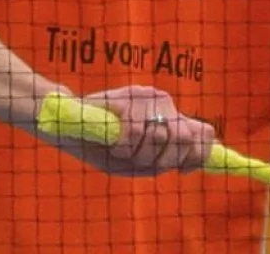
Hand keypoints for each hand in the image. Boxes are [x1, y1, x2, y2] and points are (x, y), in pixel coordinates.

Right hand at [41, 85, 214, 176]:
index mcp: (168, 116)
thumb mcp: (137, 156)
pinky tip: (112, 143)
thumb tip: (198, 157)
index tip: (183, 170)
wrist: (66, 123)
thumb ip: (167, 156)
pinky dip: (122, 147)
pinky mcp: (128, 98)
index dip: (200, 154)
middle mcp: (162, 103)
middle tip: (139, 158)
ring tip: (120, 149)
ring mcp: (146, 98)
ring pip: (159, 138)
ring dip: (137, 155)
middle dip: (163, 159)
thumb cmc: (103, 142)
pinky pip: (136, 134)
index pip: (203, 133)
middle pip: (184, 139)